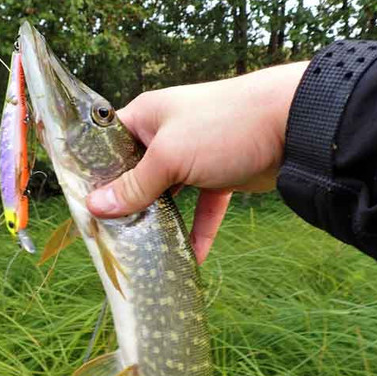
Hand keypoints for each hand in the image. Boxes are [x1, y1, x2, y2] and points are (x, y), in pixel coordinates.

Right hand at [87, 62, 307, 263]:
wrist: (295, 124)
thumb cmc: (222, 126)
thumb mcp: (169, 157)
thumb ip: (134, 185)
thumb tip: (94, 207)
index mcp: (147, 117)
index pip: (108, 144)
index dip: (93, 172)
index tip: (81, 205)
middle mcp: (167, 135)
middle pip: (136, 174)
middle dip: (125, 204)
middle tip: (108, 236)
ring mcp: (195, 156)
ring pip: (168, 194)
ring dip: (159, 220)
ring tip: (141, 251)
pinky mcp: (220, 176)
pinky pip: (202, 207)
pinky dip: (198, 230)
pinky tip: (191, 258)